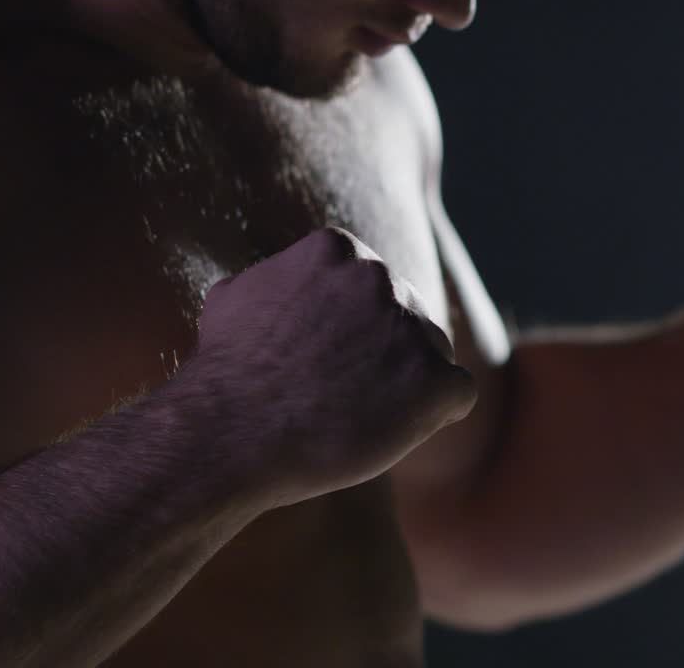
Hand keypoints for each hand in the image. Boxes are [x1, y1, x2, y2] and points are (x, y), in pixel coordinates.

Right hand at [186, 227, 477, 505]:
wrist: (231, 433)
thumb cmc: (226, 374)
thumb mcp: (235, 298)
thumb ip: (276, 279)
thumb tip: (281, 277)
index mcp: (339, 250)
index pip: (373, 287)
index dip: (355, 331)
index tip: (326, 361)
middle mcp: (380, 277)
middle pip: (408, 316)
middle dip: (385, 354)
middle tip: (344, 394)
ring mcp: (411, 327)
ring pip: (434, 353)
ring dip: (408, 384)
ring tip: (359, 416)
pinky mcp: (434, 380)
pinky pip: (457, 394)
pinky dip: (436, 414)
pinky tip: (396, 430)